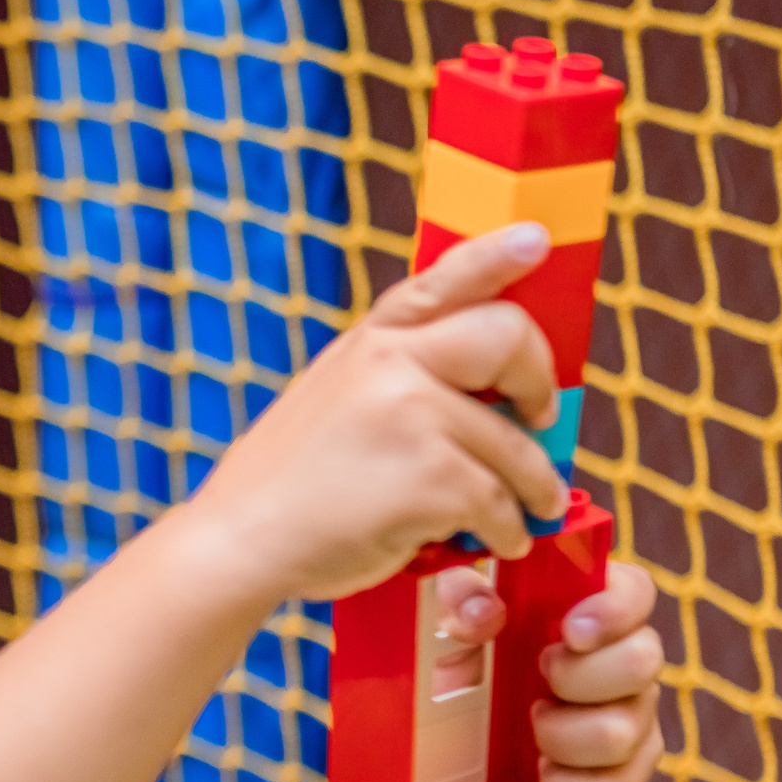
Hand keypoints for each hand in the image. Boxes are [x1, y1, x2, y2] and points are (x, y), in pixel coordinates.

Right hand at [185, 223, 568, 602]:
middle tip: (538, 419)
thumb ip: (396, 373)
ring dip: (532, 487)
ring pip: (516, 444)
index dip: (495, 256)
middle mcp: (391, 362)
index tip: (534, 241)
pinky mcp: (433, 477)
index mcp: (369, 341)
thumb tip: (491, 388)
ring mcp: (414, 415)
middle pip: (508, 336)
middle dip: (541, 382)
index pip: (442, 280)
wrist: (240, 539)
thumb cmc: (293, 482)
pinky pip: (501, 502)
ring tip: (527, 510)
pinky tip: (494, 541)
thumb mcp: (334, 396)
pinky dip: (505, 530)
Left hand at [431, 559, 665, 781]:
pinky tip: (543, 774)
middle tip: (537, 678)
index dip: (616, 609)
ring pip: (627, 732)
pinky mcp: (617, 778)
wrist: (445, 736)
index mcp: (590, 613)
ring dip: (566, 735)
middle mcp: (625, 664)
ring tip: (533, 730)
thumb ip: (460, 600)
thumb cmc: (459, 658)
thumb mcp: (447, 617)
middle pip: (646, 661)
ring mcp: (629, 722)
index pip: (636, 592)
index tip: (570, 632)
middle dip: (582, 677)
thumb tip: (485, 614)